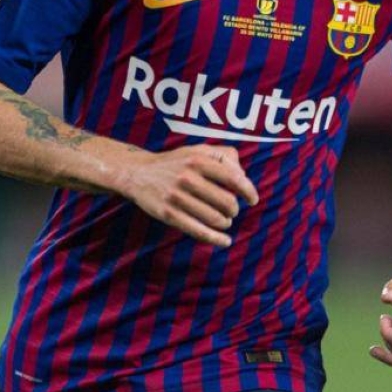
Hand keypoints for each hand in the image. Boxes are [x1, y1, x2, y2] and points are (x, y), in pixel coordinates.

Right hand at [123, 145, 257, 247]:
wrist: (138, 174)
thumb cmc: (176, 162)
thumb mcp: (198, 150)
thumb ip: (224, 155)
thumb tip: (243, 176)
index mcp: (198, 160)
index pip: (233, 178)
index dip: (248, 191)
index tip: (253, 200)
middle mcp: (188, 177)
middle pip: (227, 201)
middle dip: (234, 209)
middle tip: (231, 209)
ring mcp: (177, 197)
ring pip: (215, 218)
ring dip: (225, 222)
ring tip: (224, 220)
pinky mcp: (168, 214)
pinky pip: (198, 231)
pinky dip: (216, 239)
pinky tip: (225, 241)